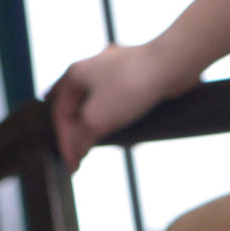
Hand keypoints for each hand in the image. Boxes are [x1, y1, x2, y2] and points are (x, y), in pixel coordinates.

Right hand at [47, 41, 172, 170]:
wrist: (169, 66)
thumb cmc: (129, 87)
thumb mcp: (97, 119)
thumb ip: (81, 139)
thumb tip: (76, 153)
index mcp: (74, 74)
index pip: (60, 113)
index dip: (65, 142)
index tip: (73, 164)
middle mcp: (91, 68)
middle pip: (77, 108)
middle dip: (78, 133)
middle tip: (82, 155)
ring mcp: (114, 70)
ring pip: (98, 104)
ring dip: (98, 126)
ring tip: (103, 144)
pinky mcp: (135, 76)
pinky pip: (119, 101)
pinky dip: (117, 118)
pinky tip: (126, 133)